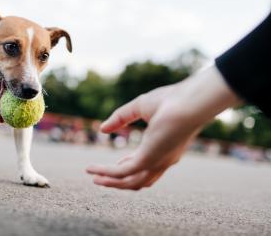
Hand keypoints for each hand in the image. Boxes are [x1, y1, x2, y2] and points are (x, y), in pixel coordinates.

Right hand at [86, 66, 239, 189]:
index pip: (147, 165)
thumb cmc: (171, 100)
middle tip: (102, 179)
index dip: (130, 165)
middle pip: (140, 180)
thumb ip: (121, 118)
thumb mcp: (140, 107)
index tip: (117, 163)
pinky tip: (92, 170)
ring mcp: (157, 162)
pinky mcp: (148, 160)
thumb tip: (102, 129)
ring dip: (111, 183)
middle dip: (120, 181)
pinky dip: (105, 173)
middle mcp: (163, 160)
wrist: (190, 101)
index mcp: (166, 148)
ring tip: (95, 180)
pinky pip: (122, 173)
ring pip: (130, 182)